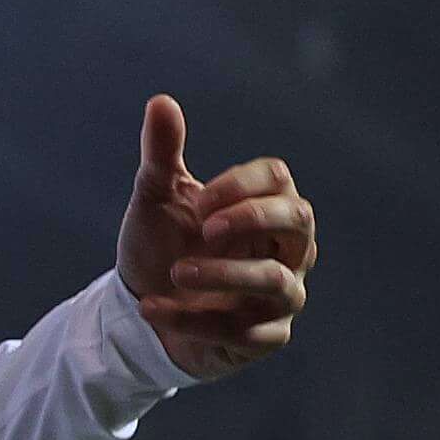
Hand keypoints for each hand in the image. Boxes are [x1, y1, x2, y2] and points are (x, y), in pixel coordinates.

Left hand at [115, 96, 313, 379]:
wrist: (140, 312)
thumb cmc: (162, 246)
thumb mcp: (156, 201)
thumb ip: (161, 156)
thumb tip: (160, 101)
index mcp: (266, 207)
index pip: (278, 180)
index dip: (242, 185)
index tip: (199, 199)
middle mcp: (286, 249)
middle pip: (300, 221)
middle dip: (255, 218)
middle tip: (206, 227)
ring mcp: (280, 296)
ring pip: (276, 281)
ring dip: (224, 275)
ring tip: (175, 272)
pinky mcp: (263, 338)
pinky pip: (243, 332)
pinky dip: (194, 321)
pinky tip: (151, 308)